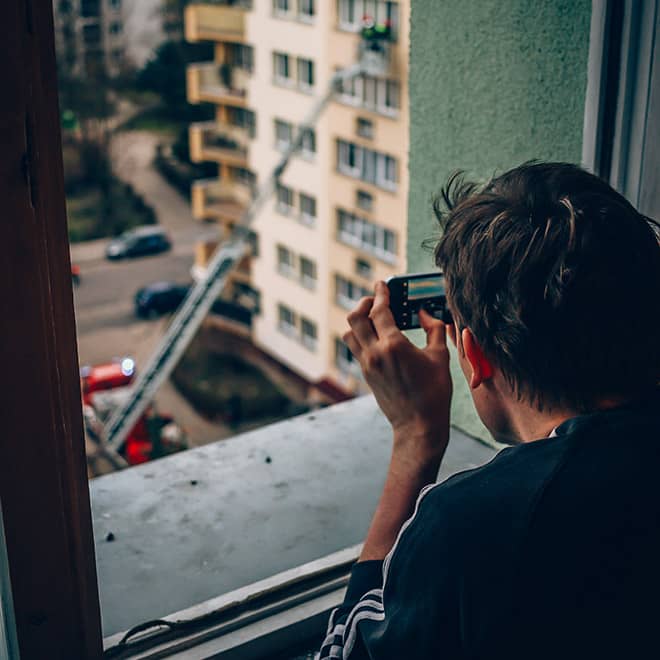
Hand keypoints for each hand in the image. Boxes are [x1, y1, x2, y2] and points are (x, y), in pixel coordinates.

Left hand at [343, 281, 452, 460]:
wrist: (418, 426)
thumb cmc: (434, 393)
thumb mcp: (440, 357)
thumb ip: (434, 328)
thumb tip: (425, 313)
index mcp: (394, 345)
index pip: (380, 310)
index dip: (381, 293)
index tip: (383, 284)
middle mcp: (375, 353)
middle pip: (355, 317)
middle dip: (364, 303)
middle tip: (376, 298)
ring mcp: (367, 364)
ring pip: (350, 333)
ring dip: (358, 320)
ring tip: (372, 316)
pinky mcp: (365, 374)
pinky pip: (355, 348)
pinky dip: (361, 336)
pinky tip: (375, 336)